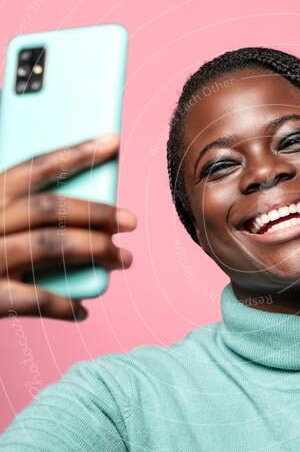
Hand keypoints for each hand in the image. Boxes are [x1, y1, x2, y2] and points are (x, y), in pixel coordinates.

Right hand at [0, 133, 136, 320]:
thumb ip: (17, 208)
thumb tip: (79, 211)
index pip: (34, 167)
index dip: (75, 153)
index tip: (111, 142)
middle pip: (49, 208)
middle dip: (96, 212)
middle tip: (130, 221)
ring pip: (50, 246)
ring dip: (94, 251)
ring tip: (124, 259)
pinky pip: (33, 298)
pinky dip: (62, 304)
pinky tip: (81, 309)